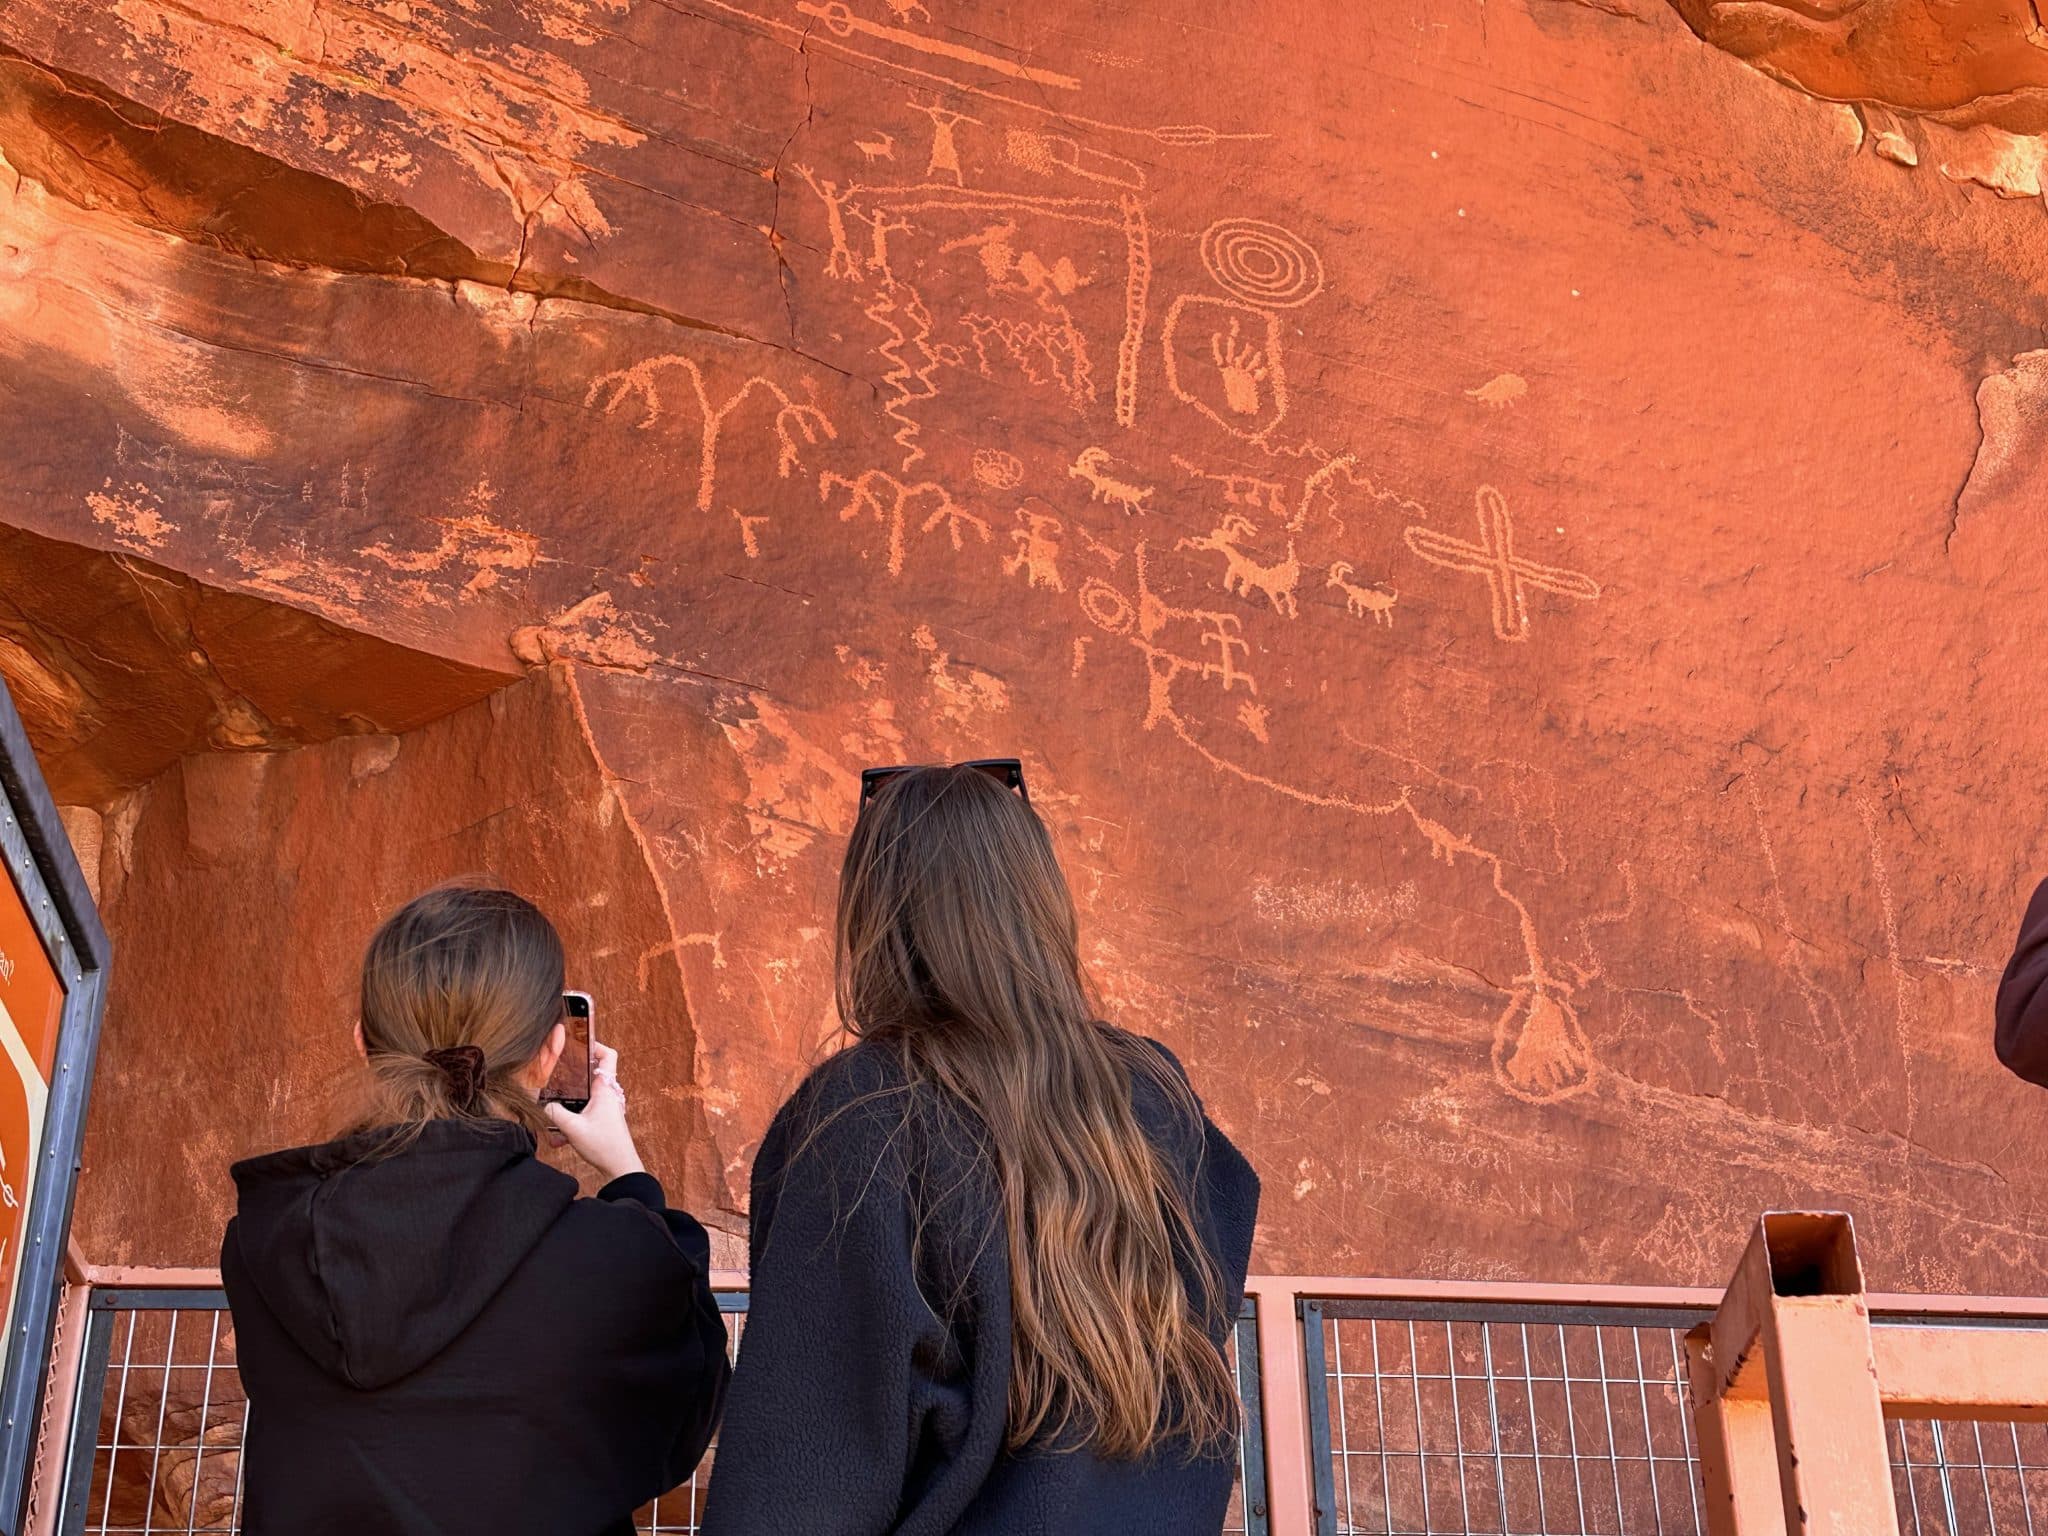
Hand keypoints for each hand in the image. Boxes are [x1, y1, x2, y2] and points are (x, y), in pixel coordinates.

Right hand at [544, 1040, 644, 1183]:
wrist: (620, 1168)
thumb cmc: (604, 1145)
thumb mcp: (573, 1128)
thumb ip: (554, 1113)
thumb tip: (542, 1105)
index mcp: (605, 1089)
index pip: (608, 1056)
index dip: (596, 1045)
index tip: (578, 1044)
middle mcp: (608, 1095)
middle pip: (593, 1073)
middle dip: (573, 1074)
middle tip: (556, 1075)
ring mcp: (606, 1108)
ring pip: (586, 1096)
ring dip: (570, 1103)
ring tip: (553, 1111)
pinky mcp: (603, 1121)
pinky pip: (585, 1113)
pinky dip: (572, 1120)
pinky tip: (558, 1139)